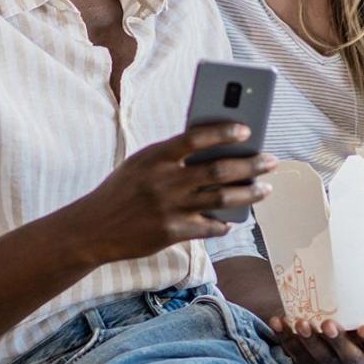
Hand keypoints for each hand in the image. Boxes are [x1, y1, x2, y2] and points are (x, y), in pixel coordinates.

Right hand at [69, 123, 274, 264]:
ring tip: (265, 189)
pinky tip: (232, 221)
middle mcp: (164, 181)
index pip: (195, 138)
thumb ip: (174, 157)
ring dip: (249, 194)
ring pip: (221, 199)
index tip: (247, 130)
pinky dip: (222, 223)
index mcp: (155, 156)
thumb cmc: (123, 190)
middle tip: (271, 162)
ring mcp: (168, 208)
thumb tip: (218, 152)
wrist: (92, 228)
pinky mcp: (170, 232)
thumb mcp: (142, 164)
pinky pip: (208, 227)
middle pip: (218, 170)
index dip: (223, 132)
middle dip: (250, 166)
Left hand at [269, 292, 363, 363]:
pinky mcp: (305, 360)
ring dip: (307, 340)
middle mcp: (350, 357)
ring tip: (301, 323)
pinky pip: (293, 351)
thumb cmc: (355, 320)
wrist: (329, 335)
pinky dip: (284, 336)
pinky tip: (279, 321)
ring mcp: (326, 361)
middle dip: (336, 340)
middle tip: (327, 324)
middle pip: (345, 353)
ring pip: (317, 354)